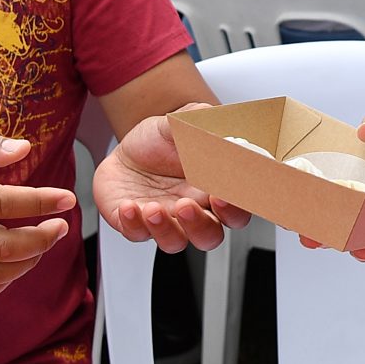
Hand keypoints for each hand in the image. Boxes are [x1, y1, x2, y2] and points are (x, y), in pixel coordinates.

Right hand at [0, 133, 80, 302]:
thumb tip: (24, 149)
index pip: (1, 203)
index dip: (40, 202)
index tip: (67, 198)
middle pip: (2, 248)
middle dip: (42, 239)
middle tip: (60, 225)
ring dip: (28, 262)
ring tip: (41, 242)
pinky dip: (3, 281)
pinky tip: (15, 262)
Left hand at [94, 112, 247, 252]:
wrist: (128, 148)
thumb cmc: (162, 141)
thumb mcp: (184, 121)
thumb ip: (204, 122)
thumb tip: (221, 128)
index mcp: (213, 190)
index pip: (236, 211)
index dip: (233, 209)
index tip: (222, 194)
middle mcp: (193, 211)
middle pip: (209, 236)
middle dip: (199, 226)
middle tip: (185, 205)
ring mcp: (165, 221)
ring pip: (174, 242)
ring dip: (165, 229)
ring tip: (153, 207)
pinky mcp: (135, 225)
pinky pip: (137, 234)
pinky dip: (132, 224)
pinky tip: (129, 205)